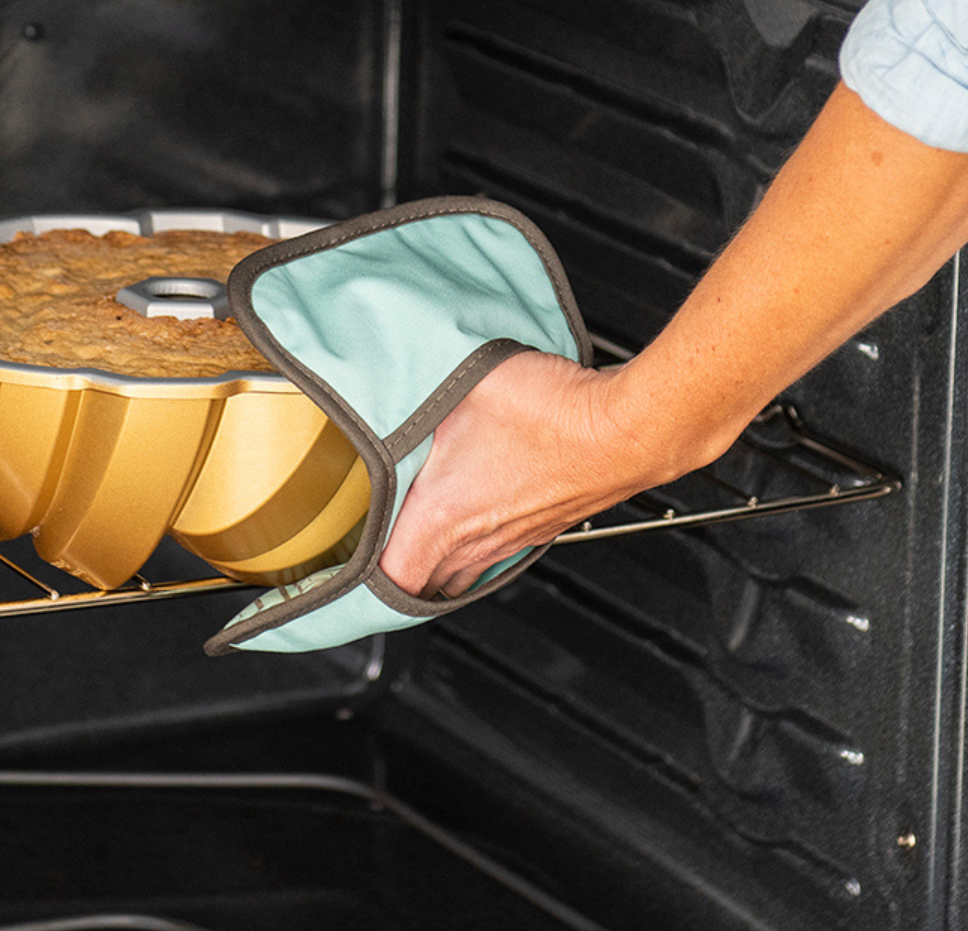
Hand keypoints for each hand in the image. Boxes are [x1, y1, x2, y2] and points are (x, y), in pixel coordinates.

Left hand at [378, 350, 680, 599]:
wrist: (628, 426)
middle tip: (374, 554)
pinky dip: (478, 544)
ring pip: (465, 571)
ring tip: (417, 536)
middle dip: (397, 577)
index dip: (359, 589)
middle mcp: (480, 540)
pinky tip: (477, 508)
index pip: (391, 582)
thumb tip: (385, 378)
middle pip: (426, 586)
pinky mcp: (545, 525)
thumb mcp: (458, 389)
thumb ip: (413, 393)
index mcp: (445, 518)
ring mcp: (517, 538)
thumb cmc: (554, 414)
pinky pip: (498, 551)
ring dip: (439, 561)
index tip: (339, 580)